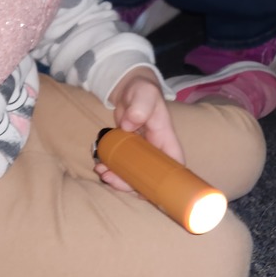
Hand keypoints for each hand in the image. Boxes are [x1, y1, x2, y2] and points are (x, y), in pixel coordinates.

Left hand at [97, 67, 183, 191]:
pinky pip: (123, 166)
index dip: (169, 181)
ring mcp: (141, 152)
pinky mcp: (128, 151)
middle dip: (132, 184)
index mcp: (165, 138)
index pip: (175, 164)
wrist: (129, 88)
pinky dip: (112, 169)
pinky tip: (100, 164)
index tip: (150, 189)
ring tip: (102, 171)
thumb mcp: (144, 93)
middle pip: (152, 176)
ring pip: (136, 175)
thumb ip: (140, 106)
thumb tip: (130, 124)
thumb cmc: (142, 90)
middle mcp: (156, 149)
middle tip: (111, 178)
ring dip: (119, 179)